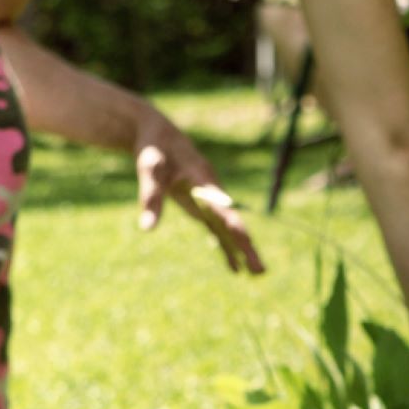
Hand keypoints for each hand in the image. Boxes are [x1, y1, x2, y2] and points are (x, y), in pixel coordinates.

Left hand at [131, 101, 264, 274]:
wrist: (161, 134)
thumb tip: (147, 229)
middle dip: (247, 246)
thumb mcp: (150, 170)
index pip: (221, 205)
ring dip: (242, 251)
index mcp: (204, 180)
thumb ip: (151, 198)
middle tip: (260, 270)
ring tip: (257, 274)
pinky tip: (234, 268)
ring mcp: (210, 200)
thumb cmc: (154, 150)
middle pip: (233, 223)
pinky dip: (226, 247)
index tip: (244, 239)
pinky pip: (218, 230)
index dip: (232, 223)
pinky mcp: (203, 206)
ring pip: (230, 229)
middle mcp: (213, 192)